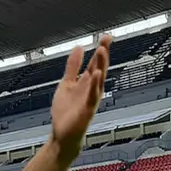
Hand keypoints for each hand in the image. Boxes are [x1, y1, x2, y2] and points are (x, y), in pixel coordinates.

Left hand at [49, 35, 111, 156]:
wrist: (63, 134)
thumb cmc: (66, 111)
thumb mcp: (66, 84)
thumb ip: (73, 67)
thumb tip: (79, 48)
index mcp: (86, 82)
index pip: (95, 63)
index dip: (101, 50)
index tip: (106, 36)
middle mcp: (91, 89)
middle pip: (99, 68)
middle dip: (103, 54)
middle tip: (107, 39)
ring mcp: (91, 99)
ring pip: (98, 80)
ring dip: (100, 66)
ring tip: (102, 51)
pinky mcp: (87, 109)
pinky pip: (92, 96)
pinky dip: (94, 85)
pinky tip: (96, 74)